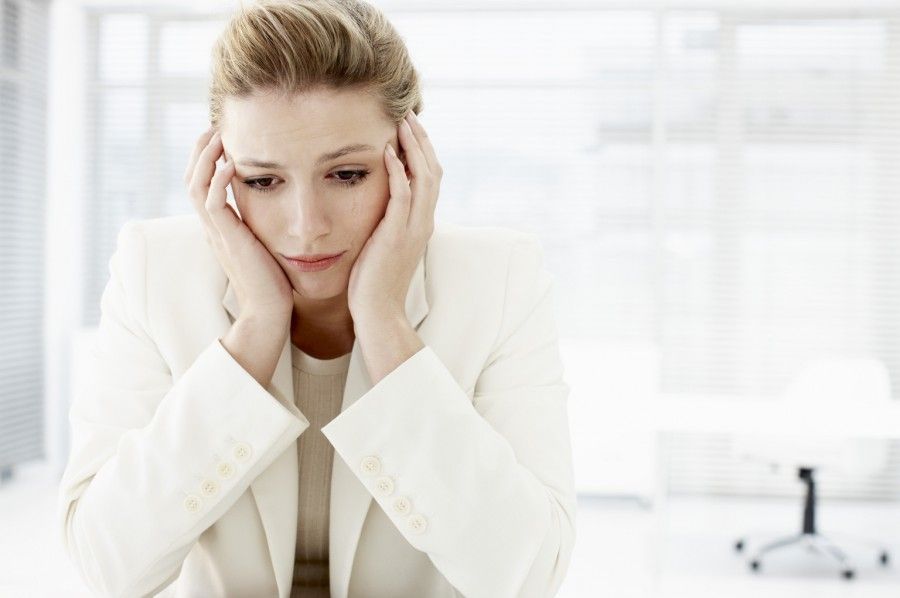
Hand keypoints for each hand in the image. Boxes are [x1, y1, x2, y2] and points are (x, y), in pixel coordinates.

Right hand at [184, 127, 293, 321]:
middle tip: (215, 126)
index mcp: (220, 227)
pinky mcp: (227, 240)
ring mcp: (217, 234)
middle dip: (201, 150)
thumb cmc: (275, 282)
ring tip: (219, 134)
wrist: (269, 313)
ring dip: (205, 157)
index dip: (207, 159)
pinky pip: (211, 203)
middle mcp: (213, 228)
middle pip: (191, 178)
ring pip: (195, 186)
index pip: (202, 184)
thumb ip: (265, 226)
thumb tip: (283, 208)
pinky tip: (229, 163)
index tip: (223, 137)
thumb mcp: (267, 245)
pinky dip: (216, 180)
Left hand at [347, 110, 442, 322]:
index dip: (422, 151)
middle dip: (421, 140)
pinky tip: (387, 152)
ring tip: (402, 122)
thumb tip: (378, 202)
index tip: (409, 128)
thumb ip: (387, 221)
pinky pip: (403, 196)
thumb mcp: (384, 244)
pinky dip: (397, 171)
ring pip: (424, 178)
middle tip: (408, 114)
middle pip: (433, 170)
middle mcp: (424, 222)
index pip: (430, 178)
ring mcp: (414, 229)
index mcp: (421, 223)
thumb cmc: (373, 281)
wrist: (378, 312)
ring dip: (413, 147)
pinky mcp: (398, 235)